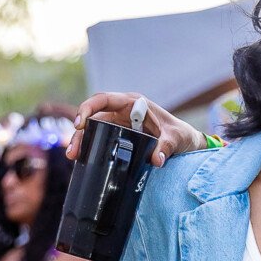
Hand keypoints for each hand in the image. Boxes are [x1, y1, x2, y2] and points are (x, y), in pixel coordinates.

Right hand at [66, 93, 207, 167]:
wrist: (187, 142)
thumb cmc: (182, 134)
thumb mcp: (176, 138)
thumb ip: (167, 147)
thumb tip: (157, 161)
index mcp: (133, 103)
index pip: (104, 99)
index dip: (88, 108)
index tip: (80, 123)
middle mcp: (123, 111)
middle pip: (94, 117)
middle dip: (81, 131)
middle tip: (73, 149)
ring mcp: (121, 124)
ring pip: (95, 129)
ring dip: (83, 141)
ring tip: (73, 156)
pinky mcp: (121, 136)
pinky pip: (102, 139)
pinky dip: (92, 147)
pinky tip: (83, 159)